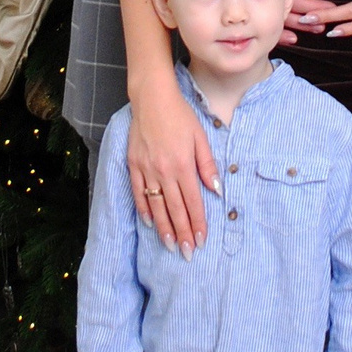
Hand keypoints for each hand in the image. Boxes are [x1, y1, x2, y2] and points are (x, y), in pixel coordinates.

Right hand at [127, 82, 217, 253]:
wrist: (151, 98)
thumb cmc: (180, 115)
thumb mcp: (201, 137)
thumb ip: (208, 165)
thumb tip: (217, 190)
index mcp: (183, 165)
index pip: (193, 202)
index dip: (198, 223)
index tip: (202, 240)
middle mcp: (164, 171)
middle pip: (175, 209)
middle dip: (182, 233)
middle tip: (187, 253)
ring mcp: (146, 170)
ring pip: (156, 206)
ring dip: (164, 228)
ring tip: (170, 245)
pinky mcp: (134, 165)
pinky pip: (139, 193)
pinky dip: (144, 210)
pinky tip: (150, 223)